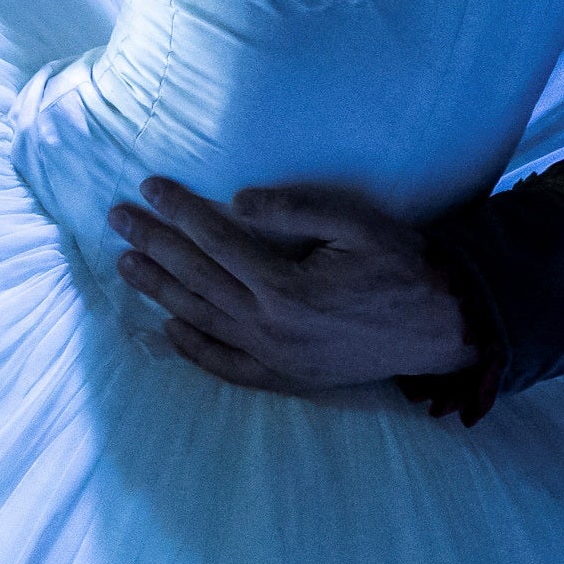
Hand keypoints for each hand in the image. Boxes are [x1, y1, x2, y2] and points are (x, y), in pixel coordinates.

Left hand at [111, 178, 473, 394]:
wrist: (446, 327)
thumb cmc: (406, 267)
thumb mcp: (358, 223)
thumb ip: (296, 210)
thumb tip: (235, 202)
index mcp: (286, 287)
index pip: (215, 241)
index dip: (178, 210)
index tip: (148, 186)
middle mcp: (272, 327)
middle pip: (196, 279)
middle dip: (153, 244)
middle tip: (118, 218)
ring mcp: (277, 357)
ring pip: (201, 320)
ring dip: (159, 291)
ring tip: (126, 264)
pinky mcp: (289, 376)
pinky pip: (228, 366)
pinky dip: (194, 348)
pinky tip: (168, 327)